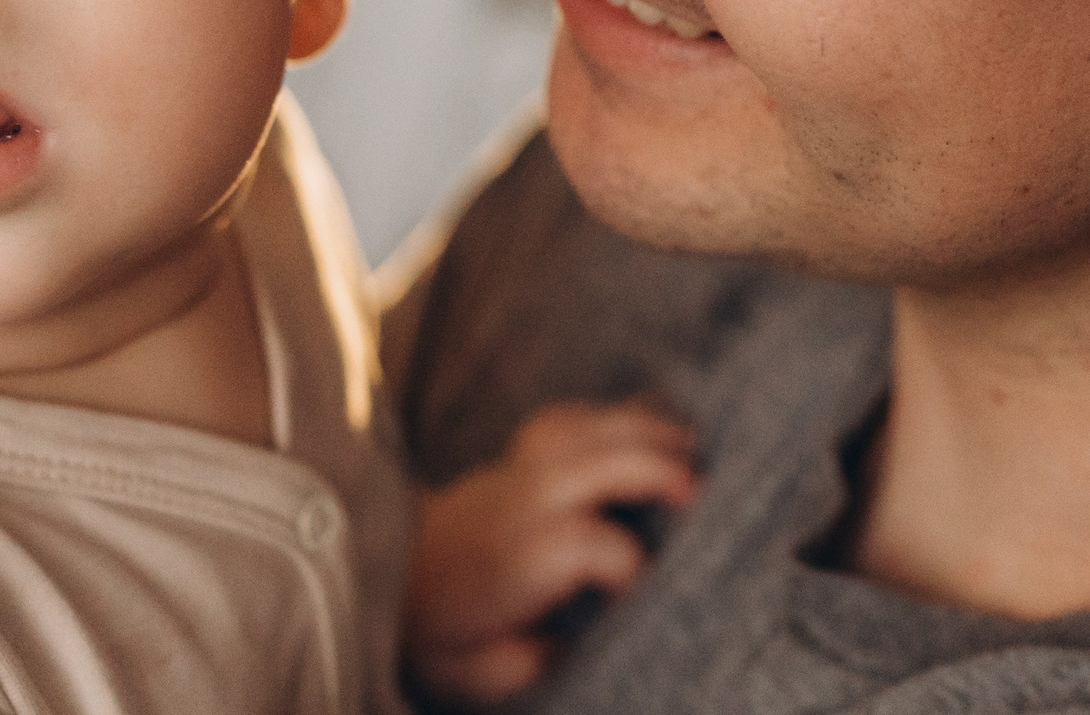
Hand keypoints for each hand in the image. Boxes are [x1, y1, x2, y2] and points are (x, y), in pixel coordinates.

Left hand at [403, 400, 697, 708]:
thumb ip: (536, 660)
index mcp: (511, 560)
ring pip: (579, 429)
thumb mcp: (481, 672)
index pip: (583, 545)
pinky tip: (650, 428)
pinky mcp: (514, 457)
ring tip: (694, 445)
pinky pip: (566, 419)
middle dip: (650, 468)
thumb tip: (590, 643)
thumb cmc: (443, 633)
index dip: (630, 564)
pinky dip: (611, 416)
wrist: (387, 580)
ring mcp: (512, 471)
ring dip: (640, 429)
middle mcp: (514, 504)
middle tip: (703, 491)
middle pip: (587, 464)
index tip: (657, 584)